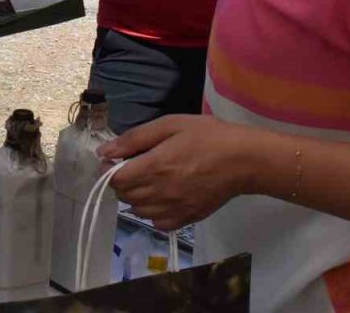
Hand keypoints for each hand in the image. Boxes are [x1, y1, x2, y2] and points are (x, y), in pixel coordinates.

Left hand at [99, 115, 255, 230]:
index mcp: (154, 167)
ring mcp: (174, 209)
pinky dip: (152, 213)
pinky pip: (158, 223)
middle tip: (132, 166)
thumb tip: (104, 151)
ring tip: (147, 180)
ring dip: (134, 197)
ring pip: (138, 211)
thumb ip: (135, 139)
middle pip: (124, 196)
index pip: (115, 179)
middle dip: (121, 182)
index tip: (114, 160)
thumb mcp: (170, 124)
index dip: (109, 170)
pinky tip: (160, 197)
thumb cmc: (208, 136)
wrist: (245, 160)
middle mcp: (160, 192)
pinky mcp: (188, 219)